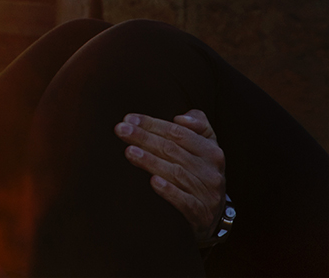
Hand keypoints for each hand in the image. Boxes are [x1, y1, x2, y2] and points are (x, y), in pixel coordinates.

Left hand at [114, 109, 225, 241]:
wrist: (213, 215)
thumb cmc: (199, 173)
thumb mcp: (204, 147)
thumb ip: (198, 126)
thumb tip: (180, 118)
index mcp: (211, 151)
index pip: (178, 133)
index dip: (152, 124)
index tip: (128, 119)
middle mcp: (212, 171)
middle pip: (173, 150)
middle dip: (144, 138)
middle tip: (120, 130)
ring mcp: (208, 193)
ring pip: (176, 173)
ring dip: (151, 161)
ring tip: (129, 152)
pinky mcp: (202, 214)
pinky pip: (185, 201)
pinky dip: (169, 191)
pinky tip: (153, 182)